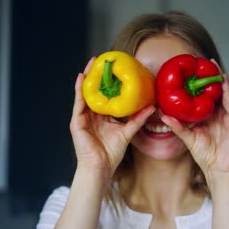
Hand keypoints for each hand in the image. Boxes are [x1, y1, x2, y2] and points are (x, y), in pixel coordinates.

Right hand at [70, 57, 155, 182]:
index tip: (116, 69)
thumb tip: (152, 106)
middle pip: (95, 91)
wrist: (100, 168)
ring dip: (88, 77)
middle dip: (98, 76)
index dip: (110, 83)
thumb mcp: (127, 132)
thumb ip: (138, 119)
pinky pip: (78, 102)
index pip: (106, 95)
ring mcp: (83, 117)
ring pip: (85, 93)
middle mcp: (92, 115)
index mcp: (103, 117)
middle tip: (103, 60)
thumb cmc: (112, 153)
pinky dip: (79, 89)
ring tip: (92, 63)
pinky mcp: (76, 121)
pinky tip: (81, 77)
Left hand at [161, 61, 228, 187]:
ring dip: (219, 80)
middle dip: (209, 77)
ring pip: (222, 94)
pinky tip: (223, 81)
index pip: (202, 97)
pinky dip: (226, 91)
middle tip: (203, 62)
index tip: (190, 72)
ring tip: (213, 65)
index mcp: (206, 116)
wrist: (218, 168)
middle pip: (213, 92)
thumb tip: (163, 117)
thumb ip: (177, 127)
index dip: (197, 85)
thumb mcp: (188, 138)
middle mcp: (217, 114)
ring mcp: (226, 116)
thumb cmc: (205, 155)